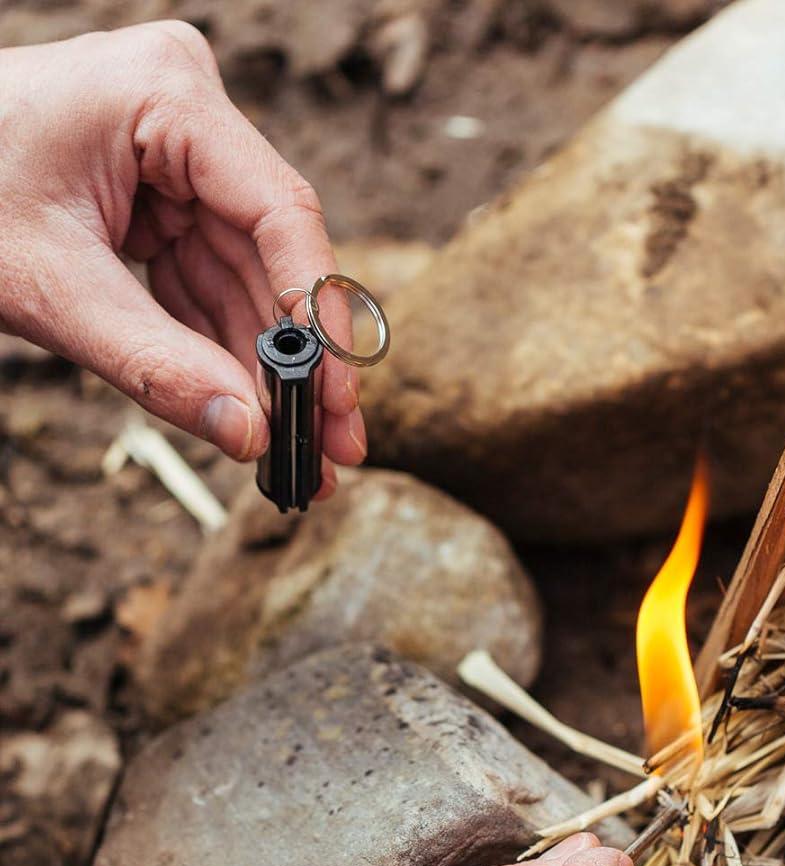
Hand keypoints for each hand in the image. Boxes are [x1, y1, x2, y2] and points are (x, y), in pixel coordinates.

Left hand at [0, 21, 363, 489]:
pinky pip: (210, 282)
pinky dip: (225, 349)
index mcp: (164, 95)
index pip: (278, 212)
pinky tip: (254, 412)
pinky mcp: (165, 196)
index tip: (337, 395)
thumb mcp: (48, 286)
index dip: (316, 313)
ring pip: (247, 281)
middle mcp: (188, 115)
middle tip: (333, 448)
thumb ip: (154, 364)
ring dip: (268, 370)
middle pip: (272, 256)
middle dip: (297, 362)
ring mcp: (179, 155)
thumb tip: (250, 436)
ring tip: (298, 452)